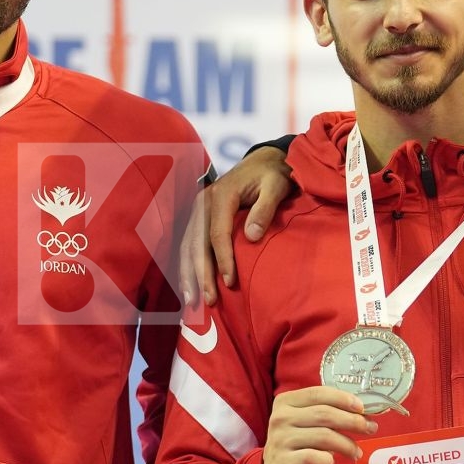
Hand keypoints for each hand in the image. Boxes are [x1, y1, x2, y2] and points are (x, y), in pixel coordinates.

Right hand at [179, 146, 294, 306]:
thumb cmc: (272, 175)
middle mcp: (203, 202)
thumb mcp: (276, 186)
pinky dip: (188, 266)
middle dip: (201, 274)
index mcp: (221, 194)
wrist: (263, 161)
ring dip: (189, 274)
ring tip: (192, 302)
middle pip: (197, 243)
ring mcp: (198, 210)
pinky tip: (191, 286)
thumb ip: (264, 210)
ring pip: (188, 246)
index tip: (230, 283)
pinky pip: (189, 244)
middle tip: (208, 301)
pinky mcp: (199, 217)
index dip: (223, 260)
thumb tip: (251, 236)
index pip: (217, 233)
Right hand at [262, 387, 372, 463]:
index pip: (319, 393)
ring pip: (324, 437)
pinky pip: (314, 458)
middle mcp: (280, 418)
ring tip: (356, 452)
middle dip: (353, 421)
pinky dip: (328, 460)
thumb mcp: (308, 424)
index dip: (344, 399)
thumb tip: (362, 412)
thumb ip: (328, 414)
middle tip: (370, 428)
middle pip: (325, 414)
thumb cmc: (299, 445)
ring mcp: (280, 440)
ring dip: (347, 444)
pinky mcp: (283, 462)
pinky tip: (332, 463)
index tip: (362, 408)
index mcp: (286, 402)